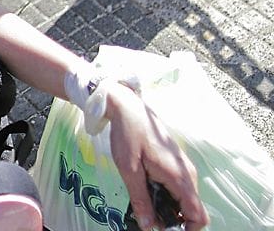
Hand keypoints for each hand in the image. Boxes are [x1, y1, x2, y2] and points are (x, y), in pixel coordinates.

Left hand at [106, 85, 208, 230]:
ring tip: (142, 202)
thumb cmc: (128, 136)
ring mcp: (183, 168)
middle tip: (146, 216)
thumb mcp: (130, 171)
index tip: (165, 230)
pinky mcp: (175, 163)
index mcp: (179, 178)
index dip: (186, 229)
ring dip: (166, 206)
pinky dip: (164, 193)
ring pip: (183, 198)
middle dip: (172, 218)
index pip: (198, 215)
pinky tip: (145, 188)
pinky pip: (177, 186)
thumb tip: (149, 226)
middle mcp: (187, 174)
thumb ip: (140, 200)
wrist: (128, 109)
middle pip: (190, 209)